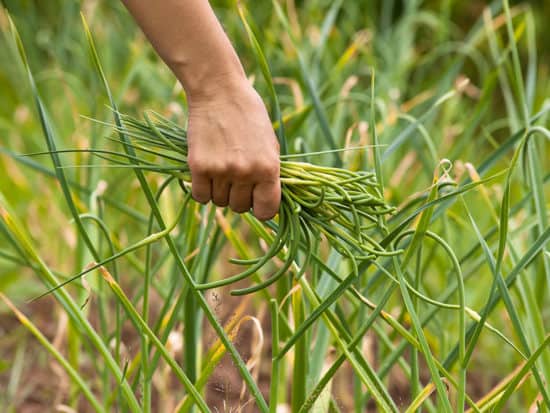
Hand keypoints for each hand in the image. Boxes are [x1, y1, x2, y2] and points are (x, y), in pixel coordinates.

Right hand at [186, 77, 280, 220]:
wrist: (219, 91)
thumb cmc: (249, 116)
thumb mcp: (270, 144)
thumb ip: (269, 174)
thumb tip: (266, 203)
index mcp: (269, 168)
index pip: (267, 211)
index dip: (261, 208)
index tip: (255, 201)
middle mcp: (246, 172)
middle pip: (240, 207)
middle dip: (238, 197)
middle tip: (235, 177)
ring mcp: (222, 170)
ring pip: (219, 202)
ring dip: (219, 191)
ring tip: (221, 168)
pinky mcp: (199, 166)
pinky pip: (200, 196)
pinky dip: (202, 189)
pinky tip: (206, 173)